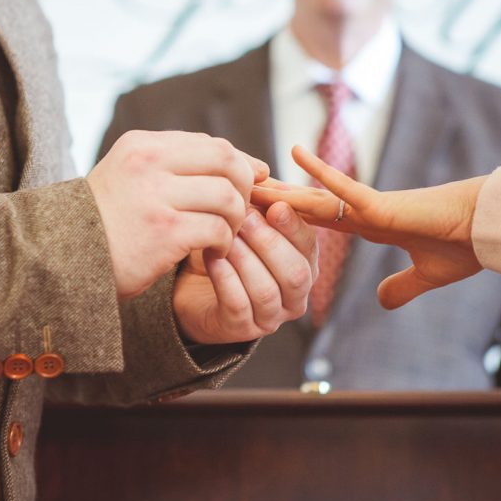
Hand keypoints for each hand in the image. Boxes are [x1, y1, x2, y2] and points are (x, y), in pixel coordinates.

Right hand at [88, 130, 268, 299]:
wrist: (62, 260)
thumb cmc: (107, 223)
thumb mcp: (131, 178)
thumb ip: (176, 166)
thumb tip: (246, 163)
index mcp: (142, 145)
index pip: (212, 144)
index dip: (241, 164)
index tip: (251, 184)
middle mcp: (148, 163)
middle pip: (226, 162)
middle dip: (244, 187)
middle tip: (238, 212)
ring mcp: (155, 197)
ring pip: (226, 197)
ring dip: (235, 220)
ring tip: (224, 236)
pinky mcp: (164, 232)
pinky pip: (217, 229)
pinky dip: (224, 243)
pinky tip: (213, 253)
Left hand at [172, 201, 315, 343]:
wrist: (191, 285)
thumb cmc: (227, 247)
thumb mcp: (245, 220)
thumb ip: (257, 200)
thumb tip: (259, 171)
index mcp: (304, 265)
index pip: (309, 247)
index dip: (293, 226)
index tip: (274, 205)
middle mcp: (294, 296)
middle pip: (295, 273)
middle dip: (269, 242)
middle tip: (244, 217)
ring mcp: (269, 317)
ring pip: (266, 290)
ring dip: (246, 259)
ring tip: (225, 236)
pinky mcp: (240, 329)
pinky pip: (238, 305)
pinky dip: (225, 278)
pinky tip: (211, 257)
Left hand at [251, 145, 486, 309]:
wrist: (492, 230)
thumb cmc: (466, 246)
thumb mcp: (426, 276)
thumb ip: (401, 287)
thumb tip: (381, 301)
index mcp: (372, 227)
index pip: (319, 221)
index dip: (289, 219)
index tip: (262, 216)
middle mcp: (365, 212)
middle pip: (306, 206)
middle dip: (273, 201)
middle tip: (238, 192)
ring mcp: (371, 206)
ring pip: (315, 196)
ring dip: (281, 190)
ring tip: (249, 178)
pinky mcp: (384, 205)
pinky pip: (345, 187)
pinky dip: (321, 173)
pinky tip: (296, 154)